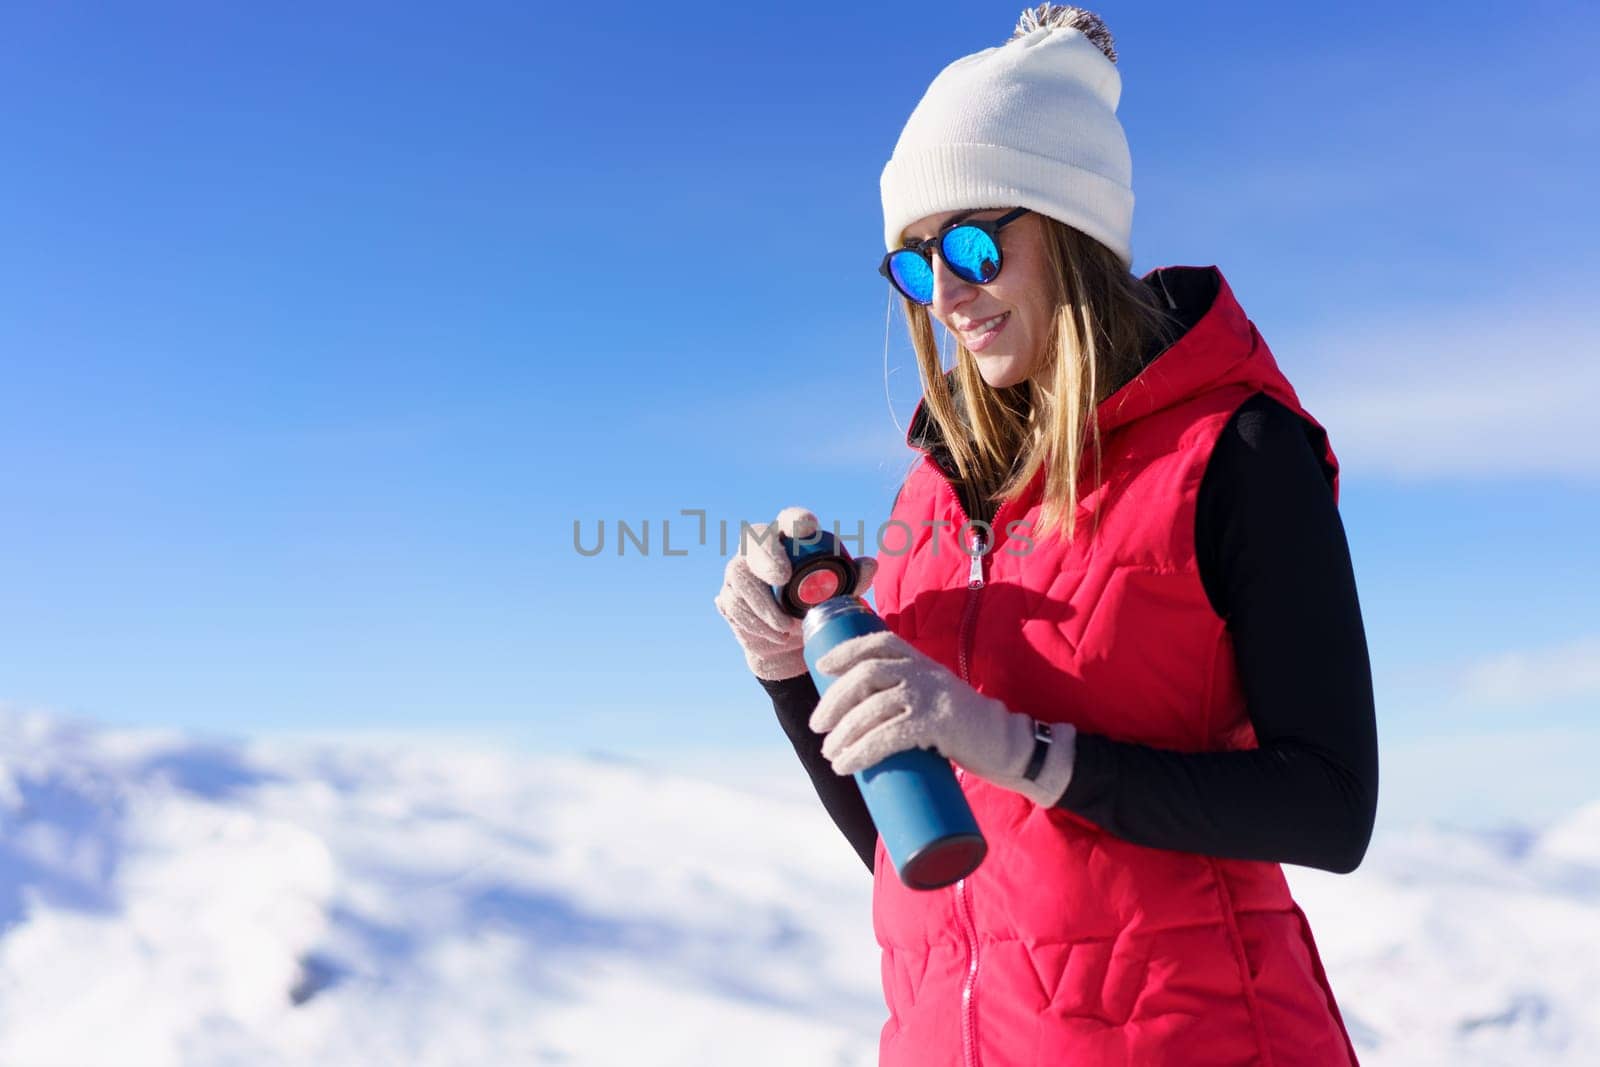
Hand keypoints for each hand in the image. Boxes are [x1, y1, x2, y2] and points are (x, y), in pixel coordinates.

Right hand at [713, 506, 878, 680]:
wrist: (789, 643)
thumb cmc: (815, 608)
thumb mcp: (839, 596)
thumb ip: (854, 580)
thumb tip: (870, 564)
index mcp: (790, 540)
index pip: (790, 520)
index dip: (797, 520)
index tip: (808, 528)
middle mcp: (760, 550)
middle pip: (755, 539)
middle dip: (767, 555)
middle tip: (782, 576)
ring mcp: (739, 572)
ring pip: (741, 577)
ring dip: (764, 604)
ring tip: (788, 627)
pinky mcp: (727, 596)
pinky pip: (734, 605)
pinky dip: (757, 623)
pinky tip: (775, 634)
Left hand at [807, 629, 1076, 806]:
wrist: (1009, 746)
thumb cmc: (965, 728)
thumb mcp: (935, 695)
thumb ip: (907, 694)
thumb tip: (858, 715)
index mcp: (922, 661)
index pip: (879, 643)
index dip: (846, 651)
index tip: (821, 666)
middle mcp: (924, 672)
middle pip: (866, 675)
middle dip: (835, 701)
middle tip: (818, 726)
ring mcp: (931, 696)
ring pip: (873, 708)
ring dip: (844, 734)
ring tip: (830, 754)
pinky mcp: (937, 724)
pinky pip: (889, 736)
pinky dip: (862, 752)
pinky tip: (846, 765)